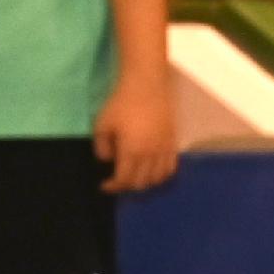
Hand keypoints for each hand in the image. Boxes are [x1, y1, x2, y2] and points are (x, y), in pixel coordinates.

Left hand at [93, 67, 179, 193]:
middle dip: (127, 186)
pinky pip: (170, 168)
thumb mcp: (102, 124)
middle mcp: (151, 155)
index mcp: (132, 151)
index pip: (124, 180)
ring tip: (135, 177)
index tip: (104, 185)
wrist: (146, 87)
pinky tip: (153, 171)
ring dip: (145, 183)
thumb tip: (108, 160)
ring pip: (158, 178)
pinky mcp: (173, 144)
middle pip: (142, 183)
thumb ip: (101, 146)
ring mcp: (164, 150)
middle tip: (117, 181)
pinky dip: (161, 175)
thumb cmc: (121, 104)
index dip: (113, 187)